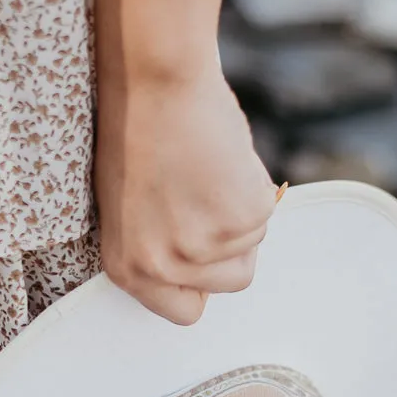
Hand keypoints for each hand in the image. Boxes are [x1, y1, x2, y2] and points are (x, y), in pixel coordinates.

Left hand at [95, 59, 284, 324]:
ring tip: (209, 171)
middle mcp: (165, 268)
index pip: (184, 312)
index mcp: (129, 269)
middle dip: (230, 245)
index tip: (204, 253)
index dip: (201, 281)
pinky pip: (267, 215)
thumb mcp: (129, 207)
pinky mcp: (242, 218)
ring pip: (252, 246)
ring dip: (241, 212)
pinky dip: (254, 187)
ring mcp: (205, 247)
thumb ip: (161, 247)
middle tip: (207, 197)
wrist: (155, 84)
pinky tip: (224, 159)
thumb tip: (203, 268)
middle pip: (231, 282)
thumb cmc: (136, 131)